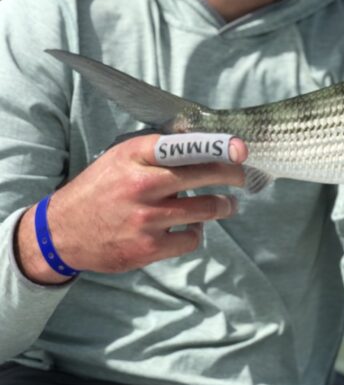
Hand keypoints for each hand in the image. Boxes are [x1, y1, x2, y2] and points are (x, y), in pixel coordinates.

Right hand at [15, 134, 247, 283]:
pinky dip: (196, 232)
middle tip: (241, 176)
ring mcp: (145, 218)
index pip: (185, 146)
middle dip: (232, 175)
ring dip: (223, 206)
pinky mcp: (147, 248)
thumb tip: (203, 136)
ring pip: (206, 209)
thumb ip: (159, 149)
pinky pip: (192, 238)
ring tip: (226, 204)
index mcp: (135, 156)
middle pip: (204, 175)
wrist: (60, 232)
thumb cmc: (101, 188)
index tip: (241, 149)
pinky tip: (190, 227)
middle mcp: (142, 184)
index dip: (218, 146)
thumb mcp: (122, 157)